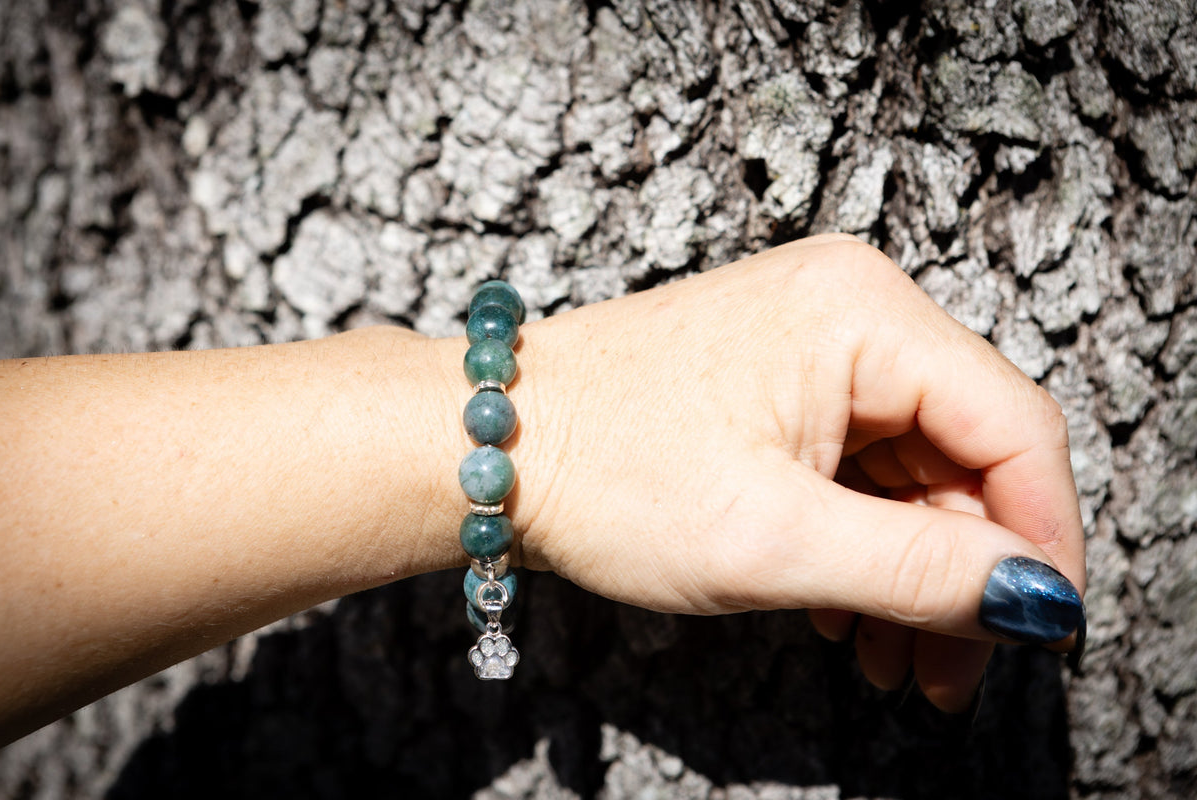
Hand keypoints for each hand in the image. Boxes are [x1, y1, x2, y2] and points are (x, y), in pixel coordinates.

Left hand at [505, 234, 1085, 711]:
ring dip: (913, 572)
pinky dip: (864, 541)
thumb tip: (1034, 600)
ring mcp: (816, 342)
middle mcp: (852, 307)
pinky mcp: (784, 378)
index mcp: (863, 313)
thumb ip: (918, 572)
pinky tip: (846, 611)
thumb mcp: (772, 540)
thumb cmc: (606, 471)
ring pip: (915, 470)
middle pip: (966, 454)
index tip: (1036, 633)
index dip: (1040, 539)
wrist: (495, 447)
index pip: (1011, 427)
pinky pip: (861, 464)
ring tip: (894, 665)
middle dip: (963, 575)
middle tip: (948, 678)